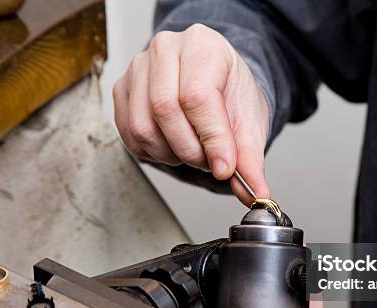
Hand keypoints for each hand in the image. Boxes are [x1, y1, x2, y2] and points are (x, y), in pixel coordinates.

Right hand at [113, 24, 270, 205]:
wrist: (217, 83)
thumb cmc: (231, 94)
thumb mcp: (249, 123)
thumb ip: (249, 159)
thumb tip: (254, 192)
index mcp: (203, 46)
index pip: (198, 96)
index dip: (212, 139)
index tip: (224, 168)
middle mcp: (166, 49)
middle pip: (164, 110)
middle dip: (190, 149)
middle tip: (209, 161)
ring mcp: (138, 68)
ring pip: (142, 126)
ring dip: (170, 153)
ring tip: (192, 150)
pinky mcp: (122, 90)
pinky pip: (129, 134)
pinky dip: (152, 152)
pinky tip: (172, 146)